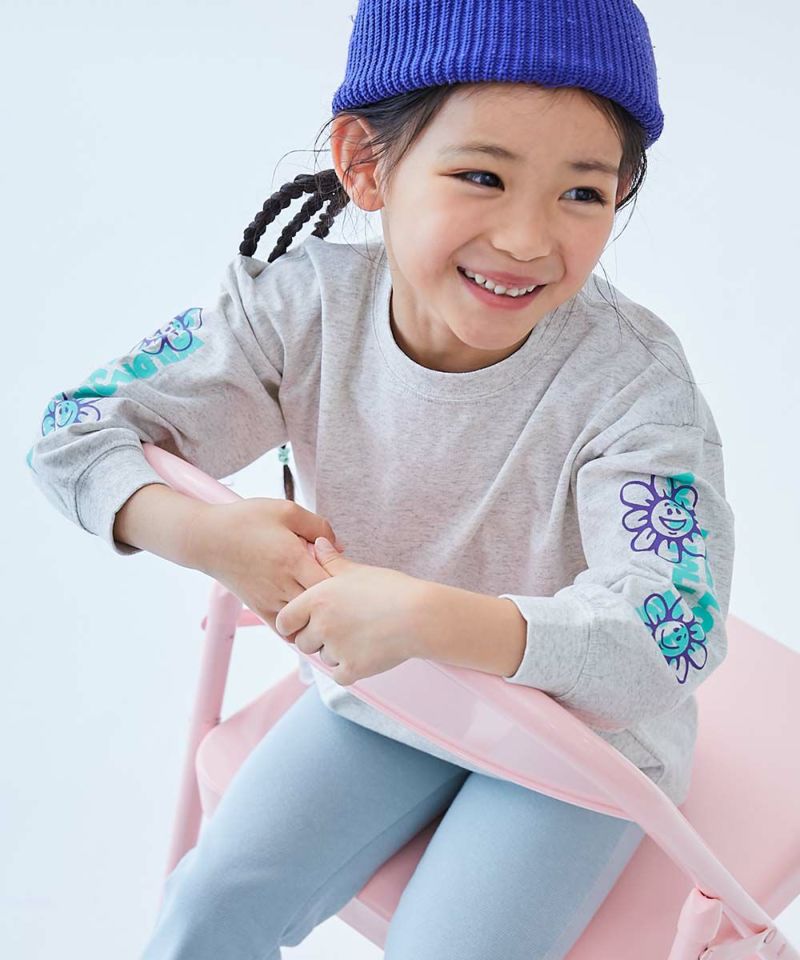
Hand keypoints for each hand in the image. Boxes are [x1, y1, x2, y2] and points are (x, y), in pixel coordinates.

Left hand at [274, 538, 425, 686]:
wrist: (419, 616)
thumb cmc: (390, 589)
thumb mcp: (357, 571)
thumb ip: (331, 561)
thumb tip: (317, 544)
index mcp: (317, 600)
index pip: (284, 621)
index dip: (292, 623)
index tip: (303, 623)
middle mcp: (321, 625)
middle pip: (302, 642)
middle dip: (315, 638)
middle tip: (340, 628)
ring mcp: (336, 650)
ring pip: (323, 658)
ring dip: (334, 653)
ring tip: (359, 636)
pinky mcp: (353, 669)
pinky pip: (339, 676)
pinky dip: (349, 669)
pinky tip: (364, 654)